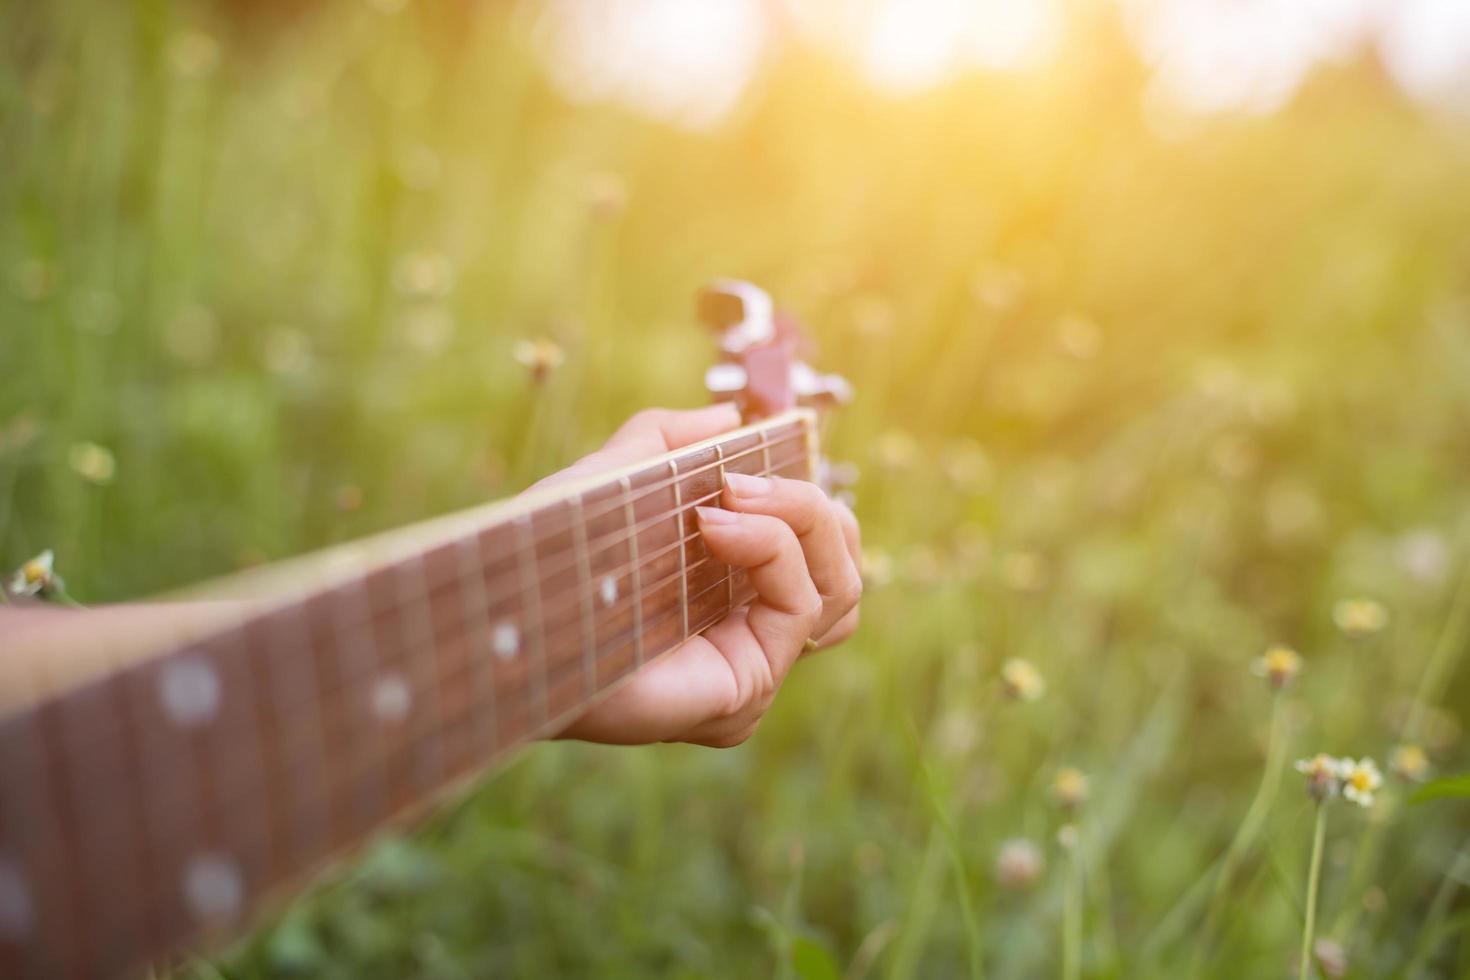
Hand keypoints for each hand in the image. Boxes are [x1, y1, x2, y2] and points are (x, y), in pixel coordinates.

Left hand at [534, 404, 861, 746]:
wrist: (508, 616)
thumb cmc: (549, 560)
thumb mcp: (617, 477)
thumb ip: (669, 441)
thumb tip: (732, 418)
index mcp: (729, 598)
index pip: (821, 556)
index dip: (809, 503)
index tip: (759, 458)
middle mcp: (749, 641)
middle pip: (844, 571)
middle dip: (813, 507)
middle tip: (741, 479)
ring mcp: (753, 670)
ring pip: (841, 588)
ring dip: (802, 519)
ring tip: (730, 496)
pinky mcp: (746, 690)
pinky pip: (800, 607)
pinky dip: (771, 548)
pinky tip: (716, 524)